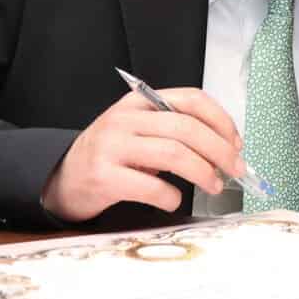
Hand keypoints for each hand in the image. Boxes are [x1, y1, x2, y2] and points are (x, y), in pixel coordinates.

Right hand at [41, 88, 246, 221]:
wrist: (62, 178)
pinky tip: (174, 200)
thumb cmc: (112, 155)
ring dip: (203, 172)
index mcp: (140, 102)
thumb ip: (176, 131)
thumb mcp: (141, 131)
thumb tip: (226, 149)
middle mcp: (125, 119)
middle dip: (220, 151)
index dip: (221, 121)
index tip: (237, 144)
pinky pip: (150, 186)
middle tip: (236, 170)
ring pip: (173, 153)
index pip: (191, 99)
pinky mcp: (102, 176)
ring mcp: (112, 146)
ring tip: (214, 185)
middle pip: (187, 128)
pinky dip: (171, 196)